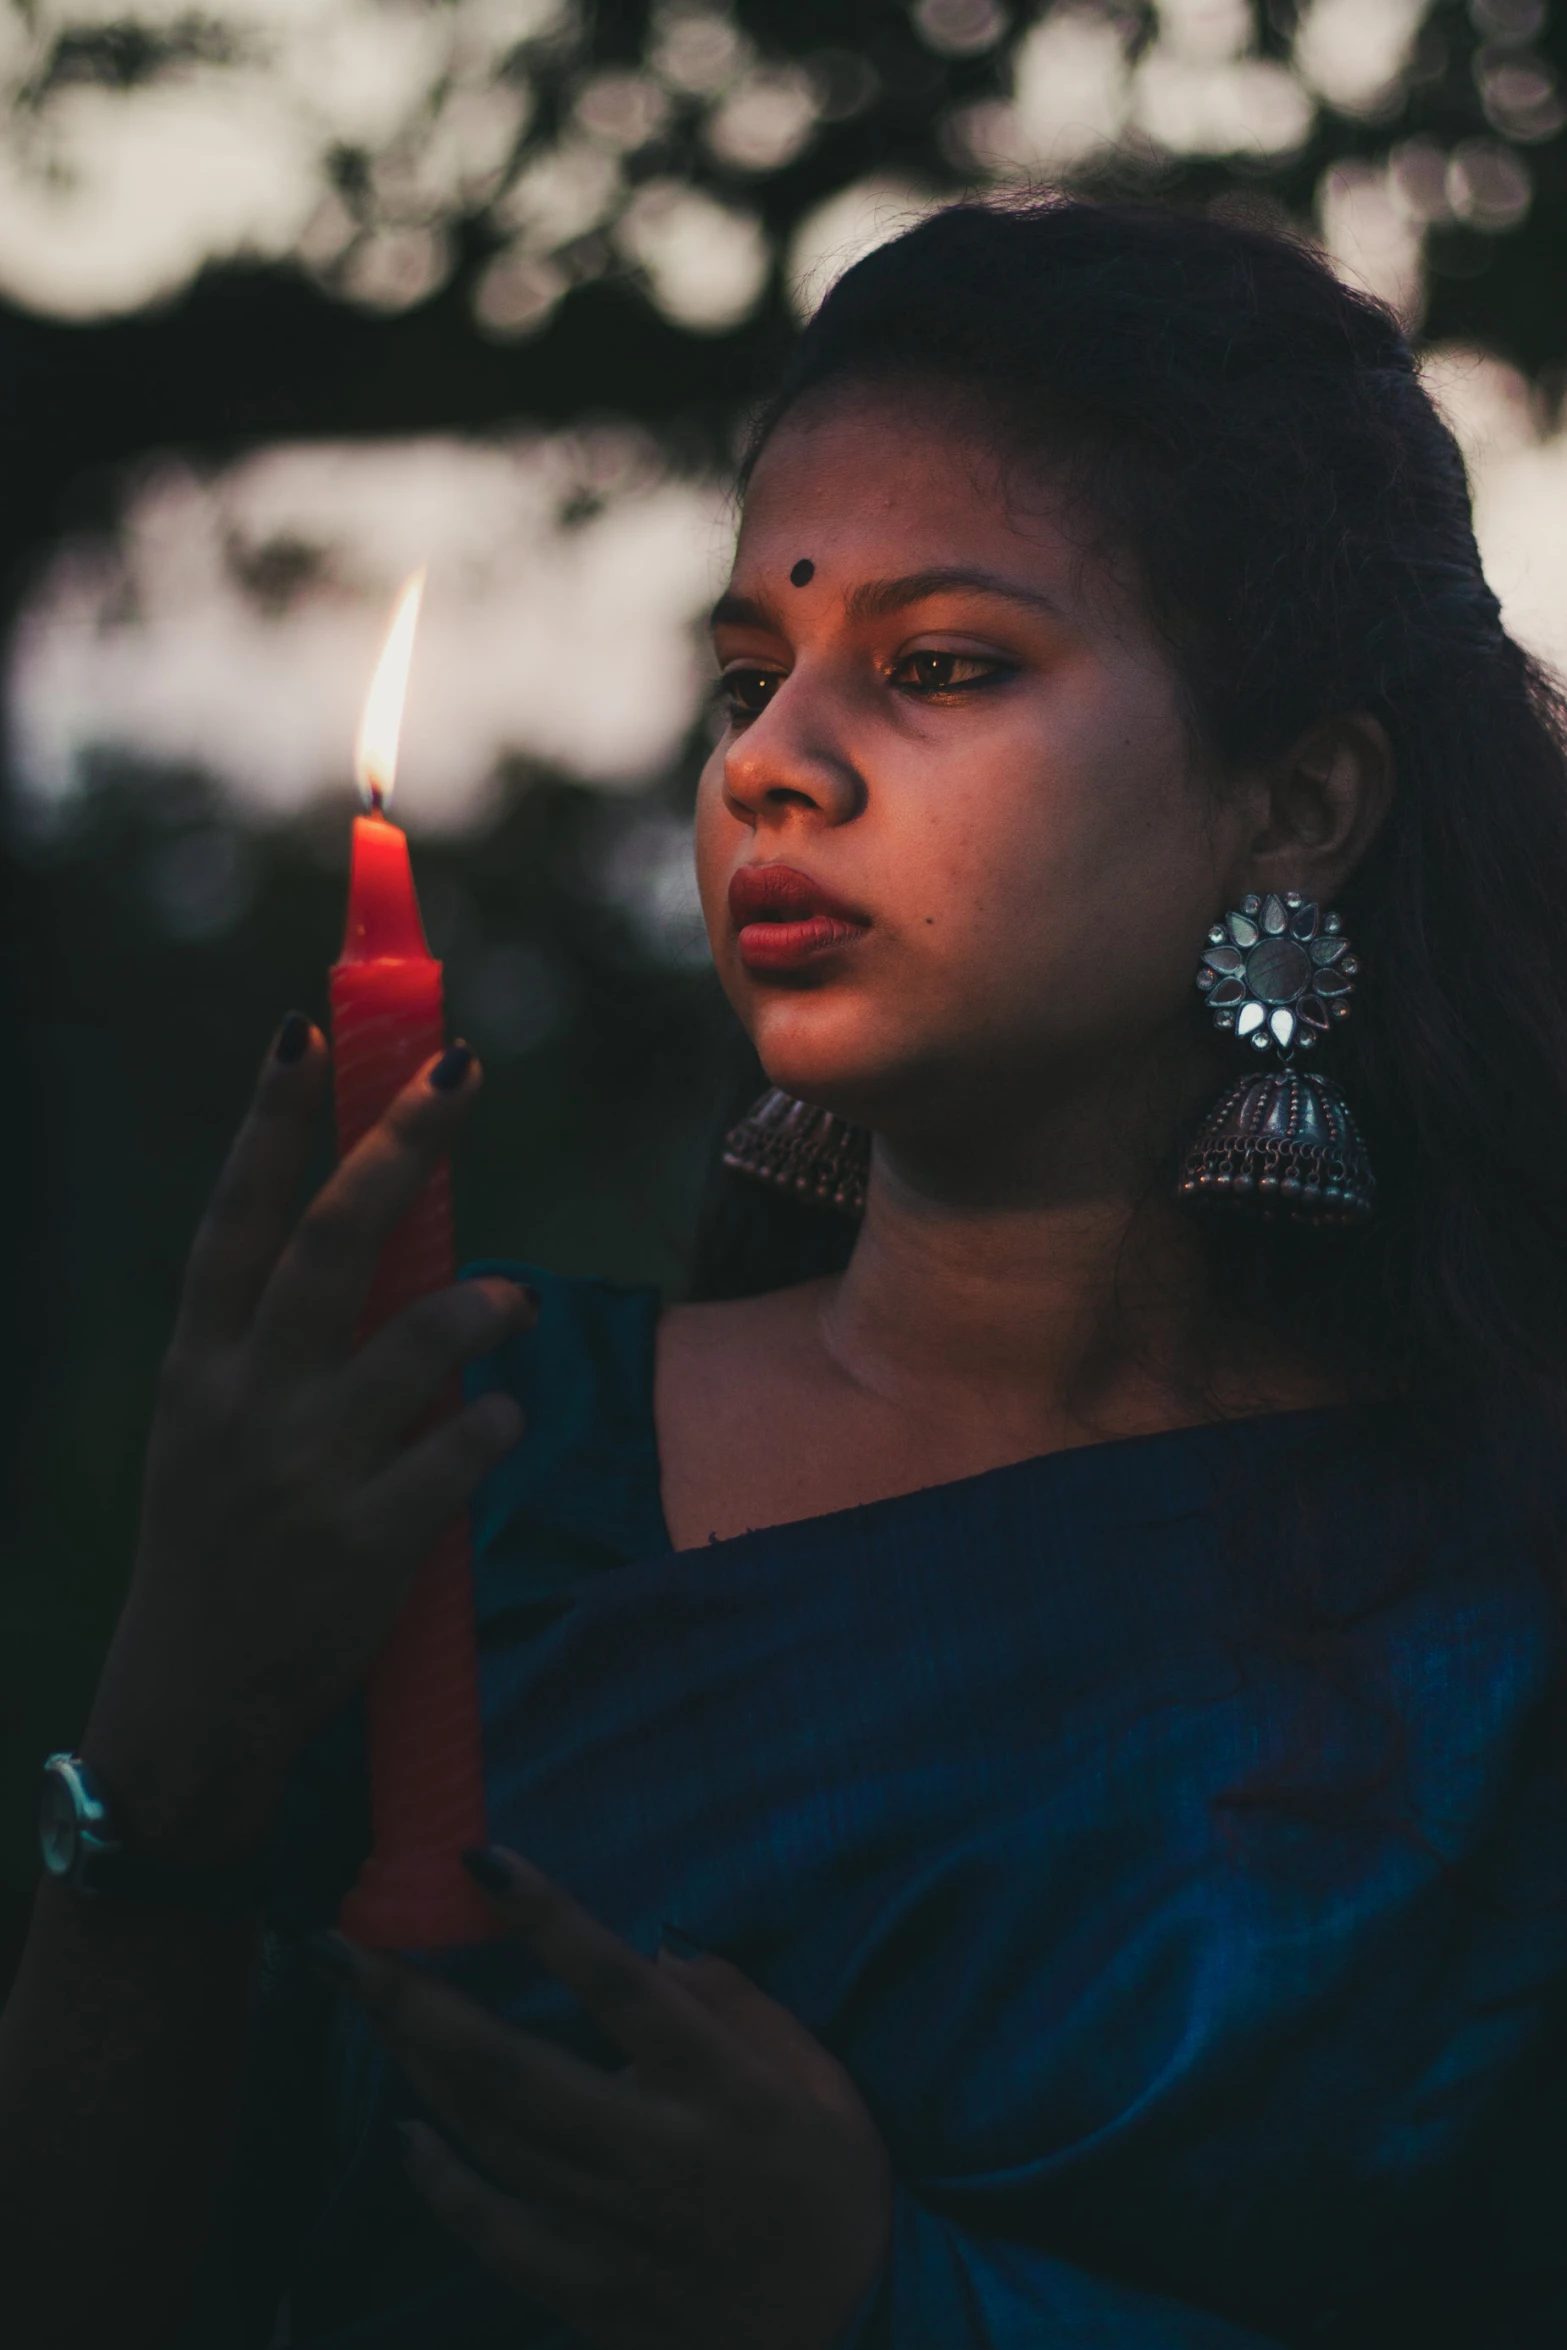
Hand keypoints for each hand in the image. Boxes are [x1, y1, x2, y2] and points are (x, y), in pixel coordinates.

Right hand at [82, 1019, 533, 1863]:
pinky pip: (461, 1449)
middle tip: (463, 1072)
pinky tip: (499, 1417)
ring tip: (511, 1300)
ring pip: (416, 1340)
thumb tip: (369, 1224)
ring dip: (482, 1304)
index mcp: (194, 1366)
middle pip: (329, 1243)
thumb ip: (272, 1338)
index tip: (303, 1030)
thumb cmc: (216, 1543)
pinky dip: (495, 1422)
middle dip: (399, 1147)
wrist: (190, 1709)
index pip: (231, 1220)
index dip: (266, 1122)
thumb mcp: (209, 1429)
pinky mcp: (365, 1542)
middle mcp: (241, 1403)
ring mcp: (303, 1473)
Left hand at [317, 1846, 893, 2349]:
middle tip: (345, 1947)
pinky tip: (406, 2133)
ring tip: (366, 2003)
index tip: (481, 1860)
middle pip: (515, 2066)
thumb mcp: (823, 2081)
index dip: (548, 1920)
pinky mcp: (590, 2292)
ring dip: (419, 2065)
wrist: (850, 2339)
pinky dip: (444, 2185)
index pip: (618, 1987)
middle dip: (420, 2001)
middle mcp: (655, 2150)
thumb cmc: (835, 2189)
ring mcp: (613, 2228)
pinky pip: (497, 2234)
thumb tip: (659, 1950)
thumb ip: (742, 2006)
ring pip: (492, 2136)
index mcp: (721, 2087)